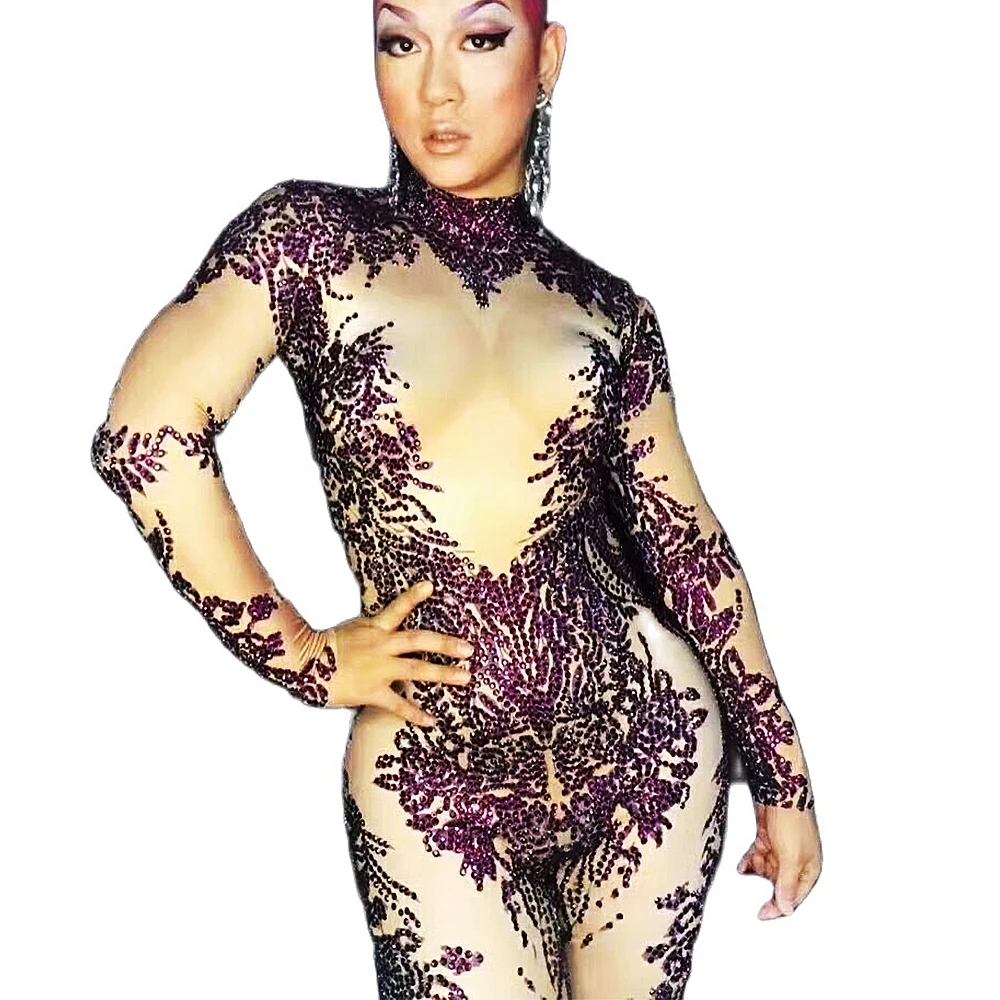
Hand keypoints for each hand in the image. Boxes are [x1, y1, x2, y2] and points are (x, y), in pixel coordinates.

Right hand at [323, 579, 473, 726]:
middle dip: (446, 644)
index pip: (398, 608)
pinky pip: (398, 704)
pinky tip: (432, 720)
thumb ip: (372, 633)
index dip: (414, 596)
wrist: (302, 663)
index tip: (431, 586)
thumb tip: (388, 635)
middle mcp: (381, 645)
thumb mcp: (352, 631)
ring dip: (443, 673)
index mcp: (374, 628)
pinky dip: (416, 713)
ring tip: (465, 676)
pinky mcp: (372, 691)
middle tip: (469, 648)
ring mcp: (379, 668)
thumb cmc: (323, 648)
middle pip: (420, 640)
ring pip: (417, 669)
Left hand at [737, 800, 821, 919]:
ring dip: (757, 871)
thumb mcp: (791, 858)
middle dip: (768, 889)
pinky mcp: (769, 839)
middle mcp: (797, 861)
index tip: (764, 915)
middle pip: (781, 885)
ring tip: (748, 868)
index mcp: (810, 869)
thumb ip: (787, 884)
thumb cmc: (792, 819)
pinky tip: (743, 863)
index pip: (795, 897)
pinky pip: (758, 856)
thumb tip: (786, 908)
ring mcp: (783, 849)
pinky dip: (750, 861)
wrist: (779, 789)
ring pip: (768, 870)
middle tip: (755, 902)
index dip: (780, 908)